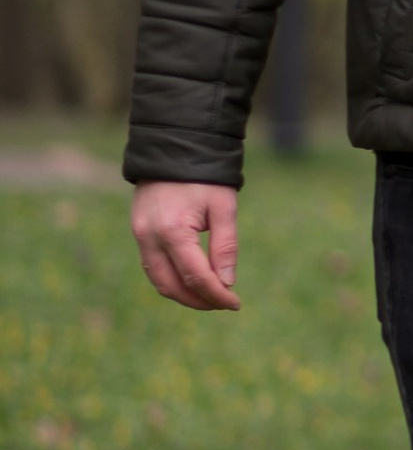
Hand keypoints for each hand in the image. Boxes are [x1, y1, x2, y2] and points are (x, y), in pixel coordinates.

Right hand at [132, 181, 241, 312]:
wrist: (174, 146)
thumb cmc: (204, 176)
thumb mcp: (223, 207)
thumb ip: (225, 246)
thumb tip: (227, 283)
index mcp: (173, 231)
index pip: (196, 277)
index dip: (217, 295)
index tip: (236, 303)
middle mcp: (150, 237)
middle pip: (172, 286)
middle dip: (199, 300)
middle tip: (224, 303)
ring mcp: (140, 235)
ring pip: (158, 280)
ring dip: (184, 294)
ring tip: (210, 296)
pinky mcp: (138, 231)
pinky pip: (153, 266)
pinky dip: (172, 279)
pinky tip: (193, 280)